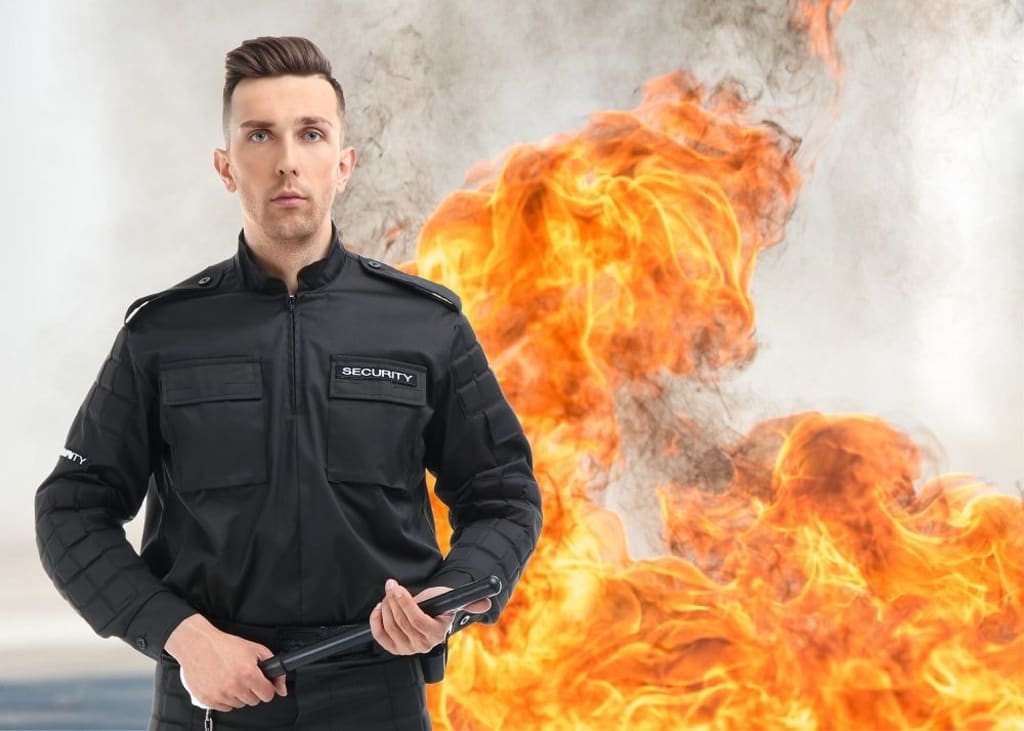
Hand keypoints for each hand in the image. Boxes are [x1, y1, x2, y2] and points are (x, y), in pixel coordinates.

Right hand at [164, 614, 286, 711]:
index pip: (267, 694)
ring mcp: (220, 694)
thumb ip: (274, 668)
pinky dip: (225, 699)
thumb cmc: (225, 645)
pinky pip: (224, 707)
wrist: (198, 645)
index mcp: (248, 674)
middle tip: (245, 677)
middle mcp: (234, 686)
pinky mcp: (207, 700)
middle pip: (253, 701)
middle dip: (252, 690)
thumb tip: (282, 689)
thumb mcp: (256, 649)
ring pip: (239, 705)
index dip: (267, 687)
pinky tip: (222, 684)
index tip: (263, 684)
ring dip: (238, 694)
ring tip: (232, 678)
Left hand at [370, 579, 491, 654]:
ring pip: (390, 626)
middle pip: (401, 622)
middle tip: (391, 585)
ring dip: (385, 607)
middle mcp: (422, 645)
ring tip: (389, 594)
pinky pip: (380, 636)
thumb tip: (486, 602)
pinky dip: (376, 620)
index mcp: (437, 634)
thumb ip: (471, 602)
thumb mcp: (454, 601)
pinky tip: (380, 607)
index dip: (405, 603)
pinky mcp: (394, 648)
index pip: (417, 620)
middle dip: (393, 600)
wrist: (430, 618)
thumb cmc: (441, 607)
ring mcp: (407, 649)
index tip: (398, 588)